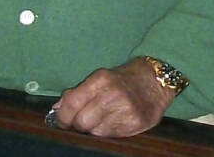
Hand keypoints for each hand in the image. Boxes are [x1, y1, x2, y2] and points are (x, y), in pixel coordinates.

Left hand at [52, 58, 175, 136]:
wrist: (156, 80)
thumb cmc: (124, 79)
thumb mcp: (101, 78)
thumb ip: (78, 92)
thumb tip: (57, 109)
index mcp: (100, 80)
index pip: (71, 104)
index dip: (63, 116)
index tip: (63, 121)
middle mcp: (112, 94)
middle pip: (81, 122)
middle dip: (79, 125)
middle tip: (84, 121)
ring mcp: (124, 110)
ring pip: (95, 132)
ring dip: (95, 128)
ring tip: (104, 118)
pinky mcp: (134, 122)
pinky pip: (111, 135)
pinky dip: (110, 131)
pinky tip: (116, 120)